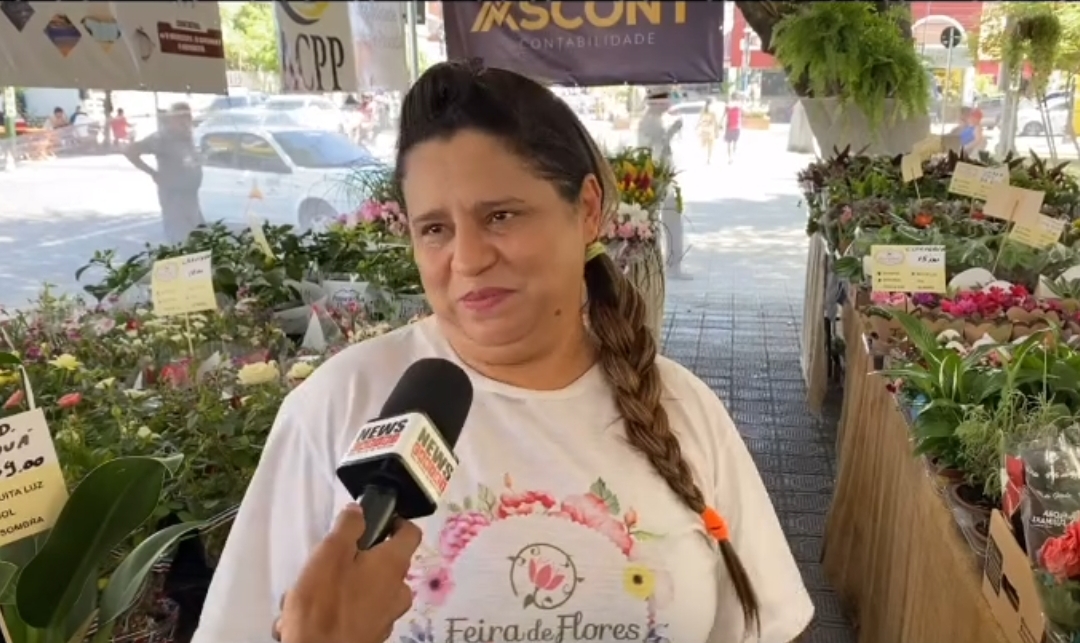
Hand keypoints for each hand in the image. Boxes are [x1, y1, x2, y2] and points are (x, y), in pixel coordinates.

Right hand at [276, 505, 421, 642]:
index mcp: (394, 565)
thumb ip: (348, 527)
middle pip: (387, 564)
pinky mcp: (372, 636)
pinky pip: (360, 613)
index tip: (377, 520)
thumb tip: (360, 511)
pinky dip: (342, 610)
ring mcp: (387, 617)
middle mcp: (398, 591)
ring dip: (347, 587)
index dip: (396, 522)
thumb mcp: (331, 553)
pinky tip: (314, 615)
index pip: (411, 533)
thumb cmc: (325, 603)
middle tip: (333, 560)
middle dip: (363, 559)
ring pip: (371, 590)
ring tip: (313, 593)